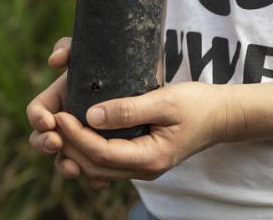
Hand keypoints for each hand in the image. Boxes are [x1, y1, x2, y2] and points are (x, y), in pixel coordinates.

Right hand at [27, 37, 109, 188]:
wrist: (155, 77)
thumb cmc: (122, 59)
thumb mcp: (99, 48)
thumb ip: (73, 48)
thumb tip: (54, 61)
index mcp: (61, 96)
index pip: (37, 111)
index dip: (38, 118)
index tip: (50, 121)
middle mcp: (69, 117)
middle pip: (42, 138)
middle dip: (44, 143)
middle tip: (56, 143)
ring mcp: (84, 135)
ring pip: (65, 157)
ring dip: (65, 165)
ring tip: (73, 168)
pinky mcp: (104, 149)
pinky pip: (92, 170)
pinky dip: (93, 177)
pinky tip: (103, 181)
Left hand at [54, 81, 235, 183]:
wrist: (221, 116)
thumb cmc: (197, 104)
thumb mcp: (165, 101)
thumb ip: (129, 108)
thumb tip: (91, 114)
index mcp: (150, 158)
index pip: (101, 153)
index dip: (76, 135)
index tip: (59, 114)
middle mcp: (144, 170)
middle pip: (94, 166)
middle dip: (69, 145)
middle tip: (51, 120)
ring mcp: (142, 168)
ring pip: (97, 169)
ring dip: (75, 150)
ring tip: (58, 126)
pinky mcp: (139, 159)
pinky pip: (106, 163)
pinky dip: (87, 151)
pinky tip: (77, 132)